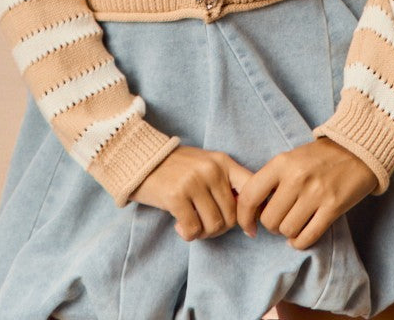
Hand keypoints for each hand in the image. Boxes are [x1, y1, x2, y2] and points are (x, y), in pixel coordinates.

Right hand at [127, 144, 253, 240]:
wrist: (141, 158)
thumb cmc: (176, 167)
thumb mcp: (205, 166)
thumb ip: (225, 184)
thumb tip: (247, 217)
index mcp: (222, 161)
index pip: (251, 188)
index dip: (252, 214)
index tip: (248, 229)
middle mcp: (211, 170)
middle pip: (232, 216)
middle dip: (220, 229)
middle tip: (205, 226)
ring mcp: (194, 182)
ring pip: (214, 225)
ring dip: (203, 233)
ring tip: (192, 225)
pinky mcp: (176, 196)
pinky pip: (193, 229)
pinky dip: (188, 234)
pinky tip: (179, 226)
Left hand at [235, 136, 377, 249]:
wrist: (356, 150)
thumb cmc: (318, 157)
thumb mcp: (290, 158)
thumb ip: (272, 179)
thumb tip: (253, 209)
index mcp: (281, 162)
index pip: (250, 195)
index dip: (244, 216)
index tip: (247, 226)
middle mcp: (296, 178)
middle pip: (269, 220)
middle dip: (271, 225)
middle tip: (279, 219)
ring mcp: (316, 193)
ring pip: (287, 230)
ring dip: (288, 232)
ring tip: (294, 223)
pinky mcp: (333, 207)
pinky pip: (308, 237)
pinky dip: (300, 242)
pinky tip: (301, 235)